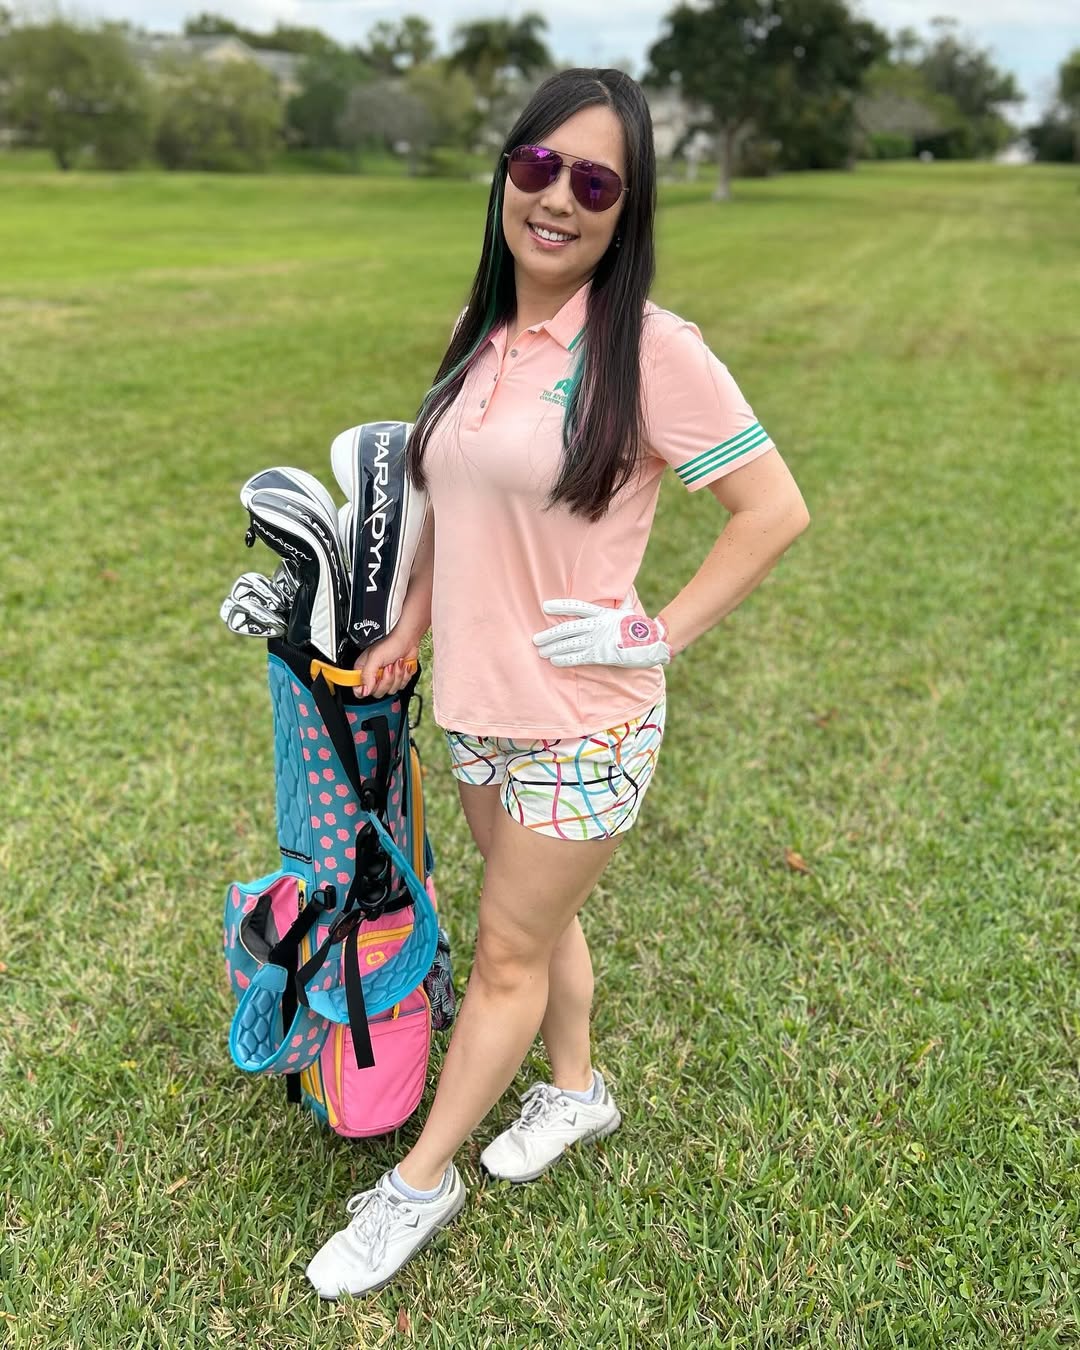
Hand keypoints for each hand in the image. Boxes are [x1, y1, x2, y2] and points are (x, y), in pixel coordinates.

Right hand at [352, 631, 419, 697]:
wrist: (408, 640)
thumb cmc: (391, 644)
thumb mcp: (375, 658)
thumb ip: (367, 675)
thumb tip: (364, 690)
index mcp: (363, 670)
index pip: (358, 690)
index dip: (366, 689)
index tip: (374, 681)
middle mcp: (373, 676)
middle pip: (377, 692)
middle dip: (387, 679)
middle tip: (388, 667)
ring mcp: (386, 679)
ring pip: (391, 690)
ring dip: (397, 675)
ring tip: (396, 663)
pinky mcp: (397, 679)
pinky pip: (401, 686)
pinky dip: (404, 675)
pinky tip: (402, 666)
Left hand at [532, 599, 671, 668]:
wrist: (652, 643)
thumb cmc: (640, 628)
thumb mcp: (629, 610)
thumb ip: (622, 600)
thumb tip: (624, 589)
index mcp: (602, 614)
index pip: (577, 608)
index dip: (561, 606)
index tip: (545, 606)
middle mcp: (597, 626)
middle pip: (568, 629)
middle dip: (550, 634)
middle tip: (535, 638)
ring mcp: (597, 641)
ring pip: (570, 644)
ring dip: (554, 648)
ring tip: (541, 651)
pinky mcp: (600, 655)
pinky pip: (578, 658)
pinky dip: (565, 659)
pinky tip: (554, 661)